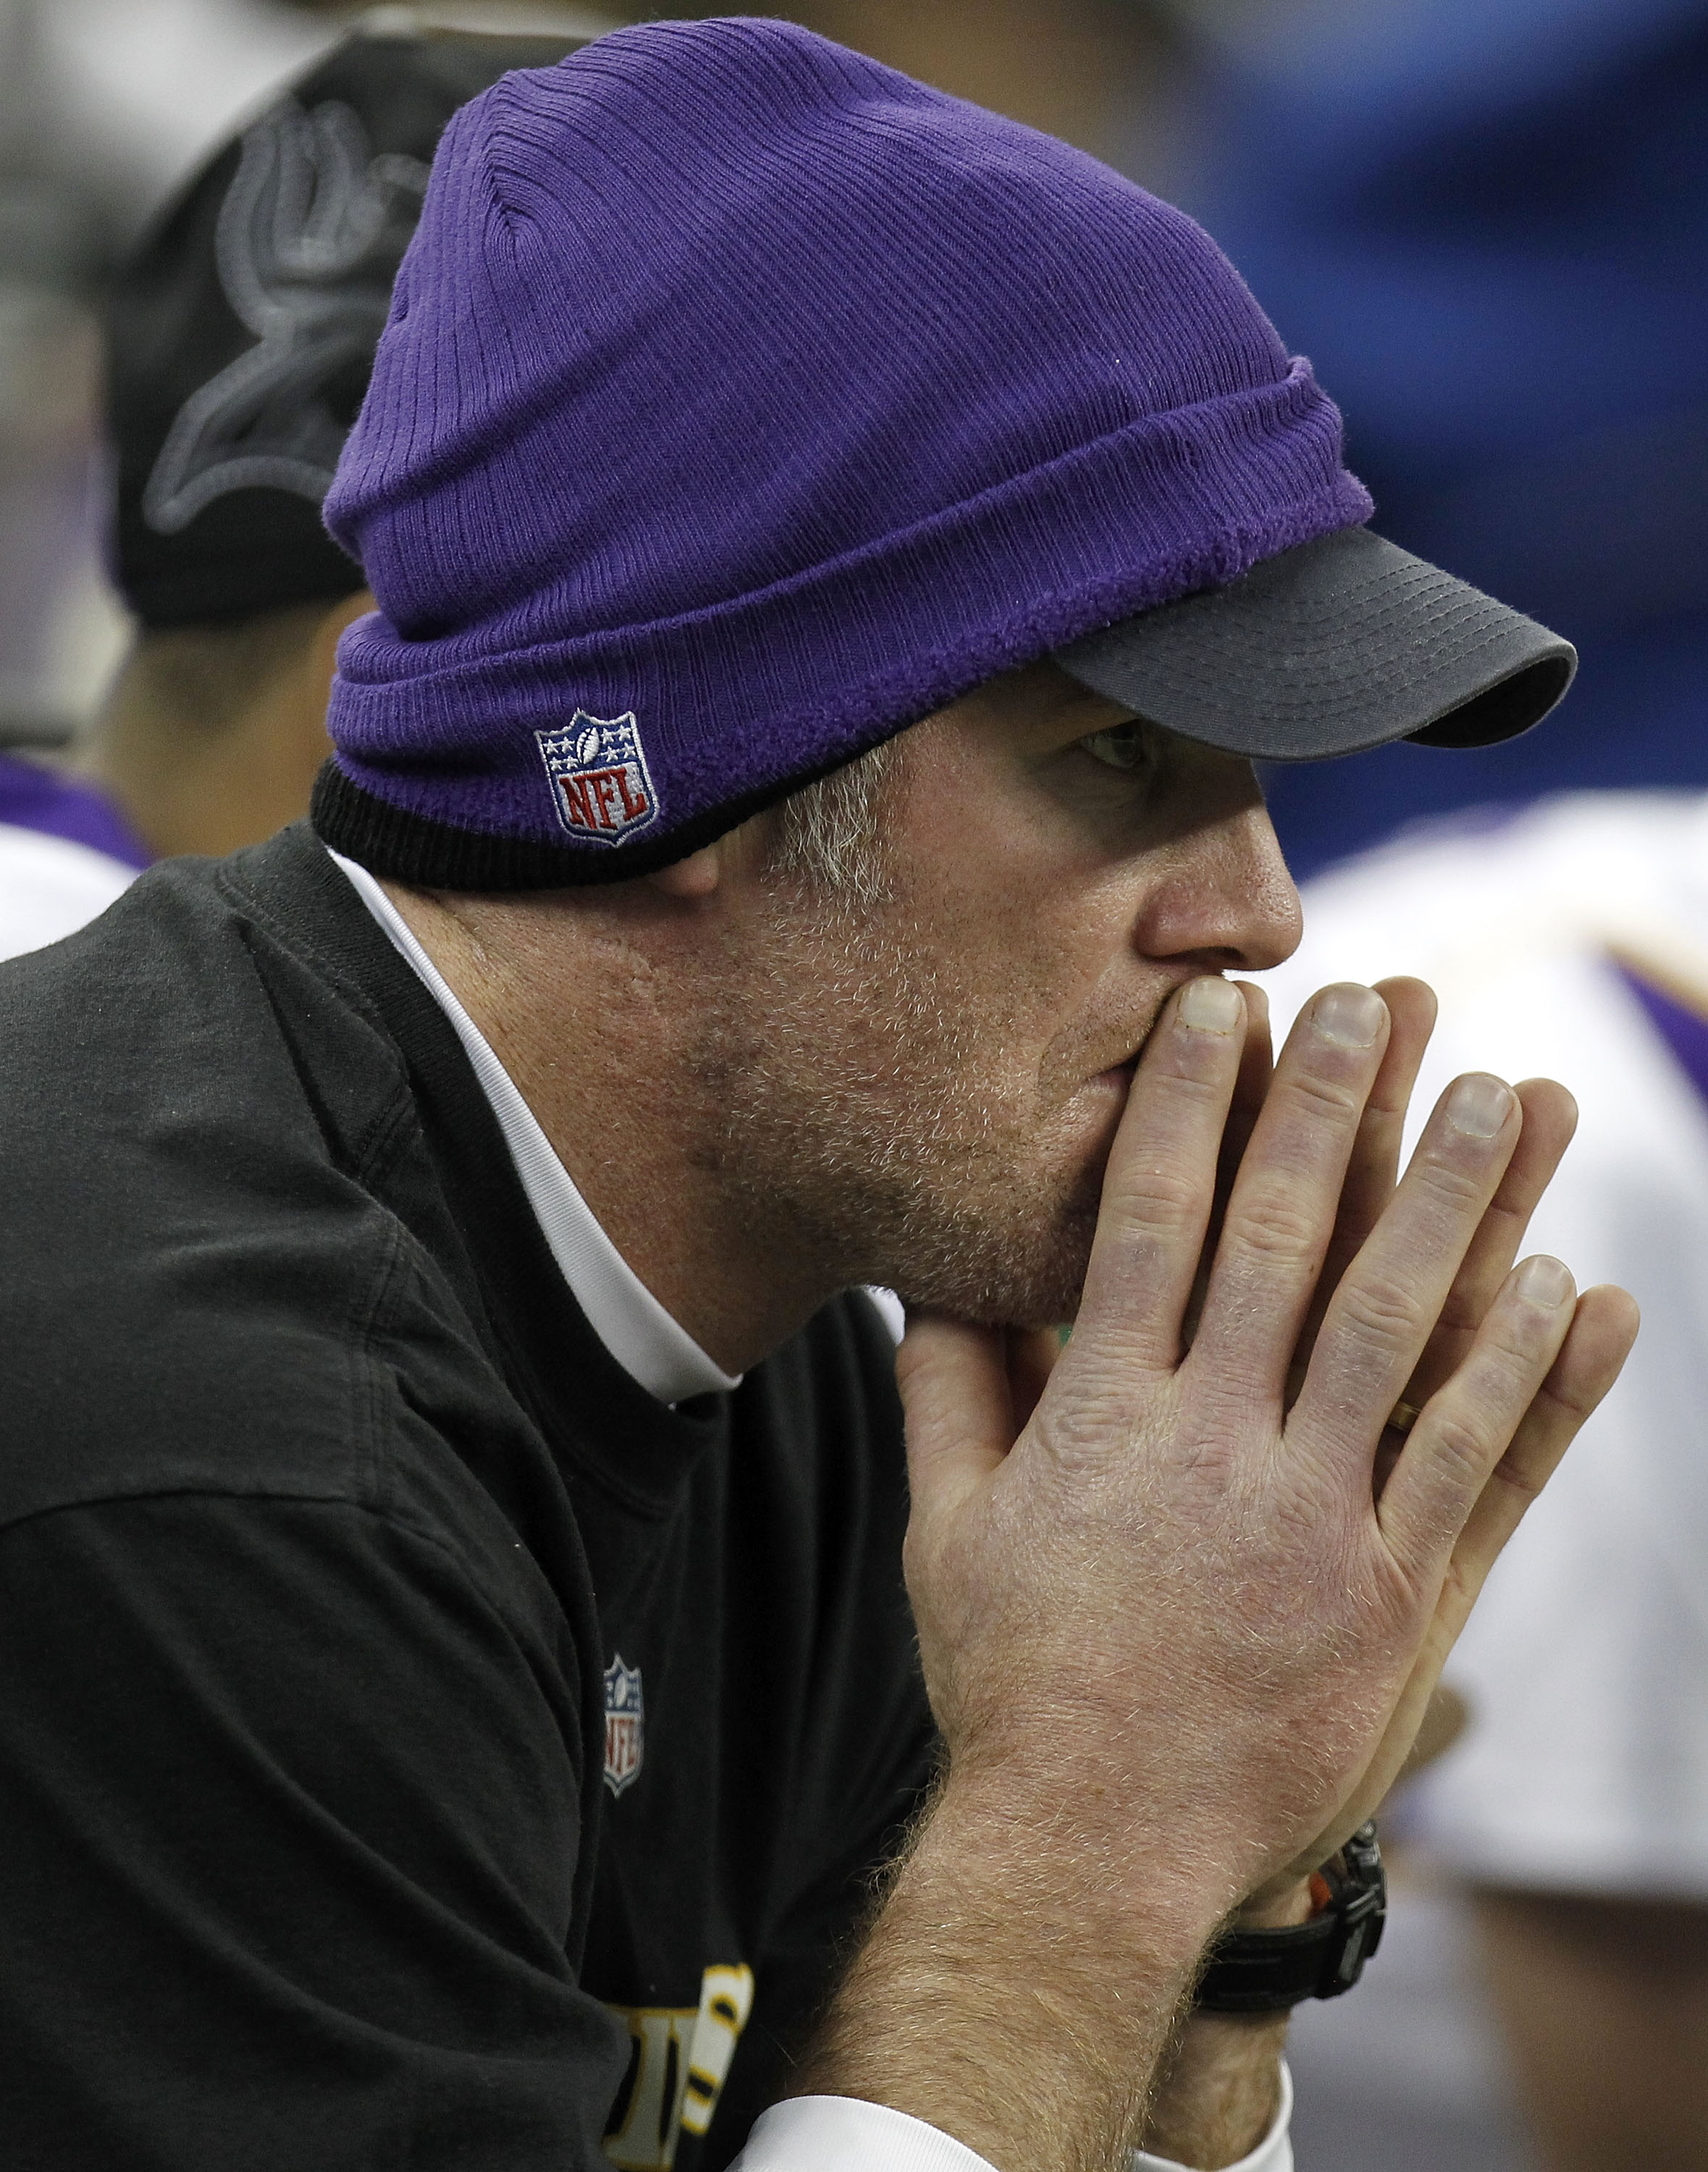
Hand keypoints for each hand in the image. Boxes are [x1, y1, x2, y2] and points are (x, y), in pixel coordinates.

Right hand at [900, 976, 1636, 1912]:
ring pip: (1400, 1332)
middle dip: (1336, 1111)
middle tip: (1384, 1000)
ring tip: (1509, 1097)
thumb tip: (942, 1280)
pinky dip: (1525, 1376)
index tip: (1225, 1010)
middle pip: (1287, 1246)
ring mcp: (1314, 1522)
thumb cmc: (1012, 1680)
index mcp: (1104, 1420)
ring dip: (1461, 1206)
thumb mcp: (944, 1531)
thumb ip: (948, 1394)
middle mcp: (1213, 1449)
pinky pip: (1472, 1465)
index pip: (1150, 1224)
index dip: (1190, 1107)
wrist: (1092, 1847)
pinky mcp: (1392, 1597)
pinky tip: (1570, 1289)